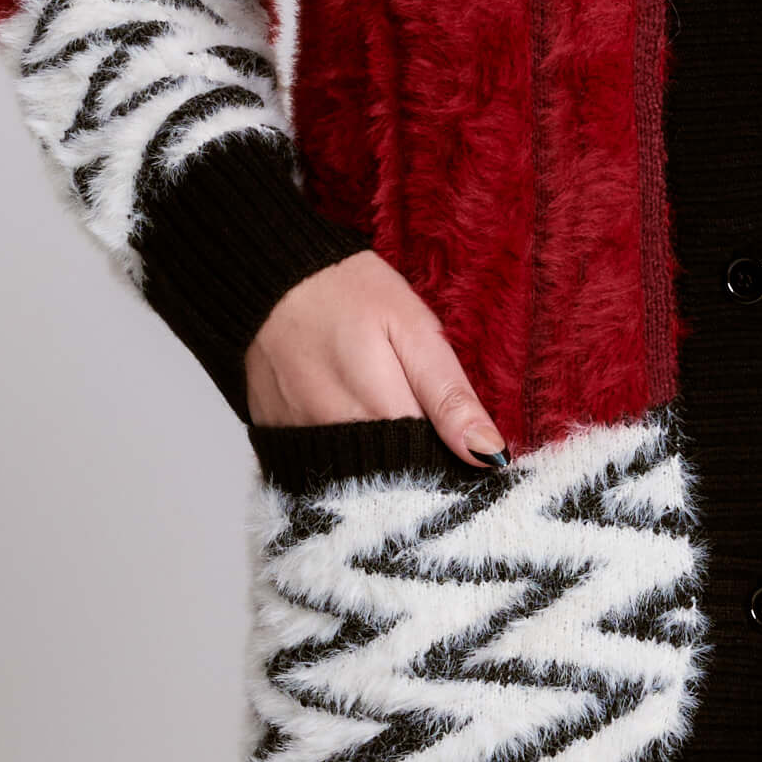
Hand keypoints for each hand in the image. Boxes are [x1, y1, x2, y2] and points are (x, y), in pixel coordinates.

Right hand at [245, 247, 508, 466]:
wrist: (269, 276)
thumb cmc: (347, 292)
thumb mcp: (412, 328)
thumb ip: (449, 396)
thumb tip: (492, 455)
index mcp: (380, 414)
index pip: (430, 474)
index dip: (451, 467)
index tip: (463, 454)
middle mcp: (334, 442)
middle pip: (392, 486)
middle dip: (416, 468)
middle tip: (423, 427)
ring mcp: (298, 444)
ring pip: (355, 480)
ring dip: (379, 463)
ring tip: (386, 421)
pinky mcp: (274, 441)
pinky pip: (316, 468)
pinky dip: (340, 457)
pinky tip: (349, 426)